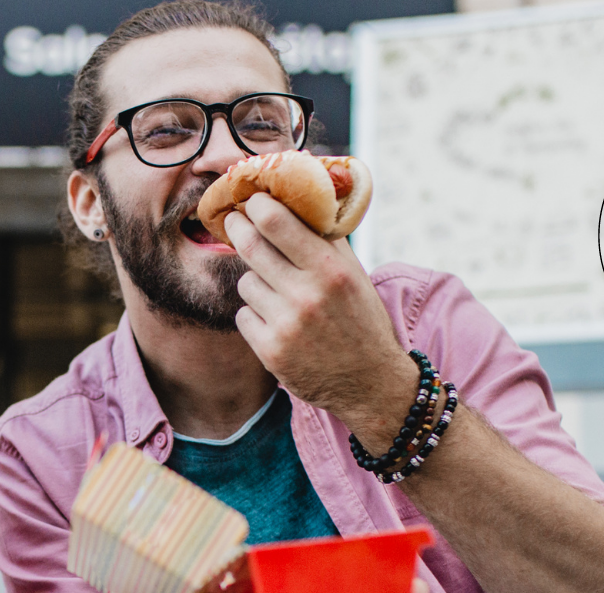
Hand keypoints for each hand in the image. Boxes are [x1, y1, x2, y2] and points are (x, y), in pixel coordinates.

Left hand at [222, 193, 418, 446]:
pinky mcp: (269, 351)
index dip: (257, 205)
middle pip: (250, 246)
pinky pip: (243, 315)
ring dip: (256, 281)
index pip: (277, 222)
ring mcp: (285, 325)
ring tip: (280, 292)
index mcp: (330, 269)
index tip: (253, 199)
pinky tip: (278, 321)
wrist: (369, 382)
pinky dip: (256, 315)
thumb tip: (298, 199)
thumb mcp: (354, 273)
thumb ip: (326, 238)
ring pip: (246, 282)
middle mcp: (306, 295)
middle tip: (234, 221)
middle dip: (237, 228)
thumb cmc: (361, 319)